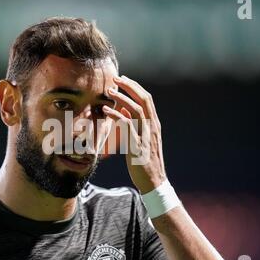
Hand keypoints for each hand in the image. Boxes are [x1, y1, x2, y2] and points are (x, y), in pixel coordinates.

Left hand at [103, 75, 166, 193]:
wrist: (154, 182)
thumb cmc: (146, 161)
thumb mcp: (142, 140)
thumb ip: (135, 125)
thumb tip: (125, 111)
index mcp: (154, 124)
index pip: (147, 99)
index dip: (135, 87)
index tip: (124, 79)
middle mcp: (152, 127)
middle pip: (144, 99)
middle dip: (130, 86)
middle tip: (116, 78)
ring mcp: (146, 136)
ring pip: (136, 109)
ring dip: (122, 98)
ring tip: (109, 91)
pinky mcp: (138, 146)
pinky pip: (128, 126)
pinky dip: (117, 115)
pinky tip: (106, 111)